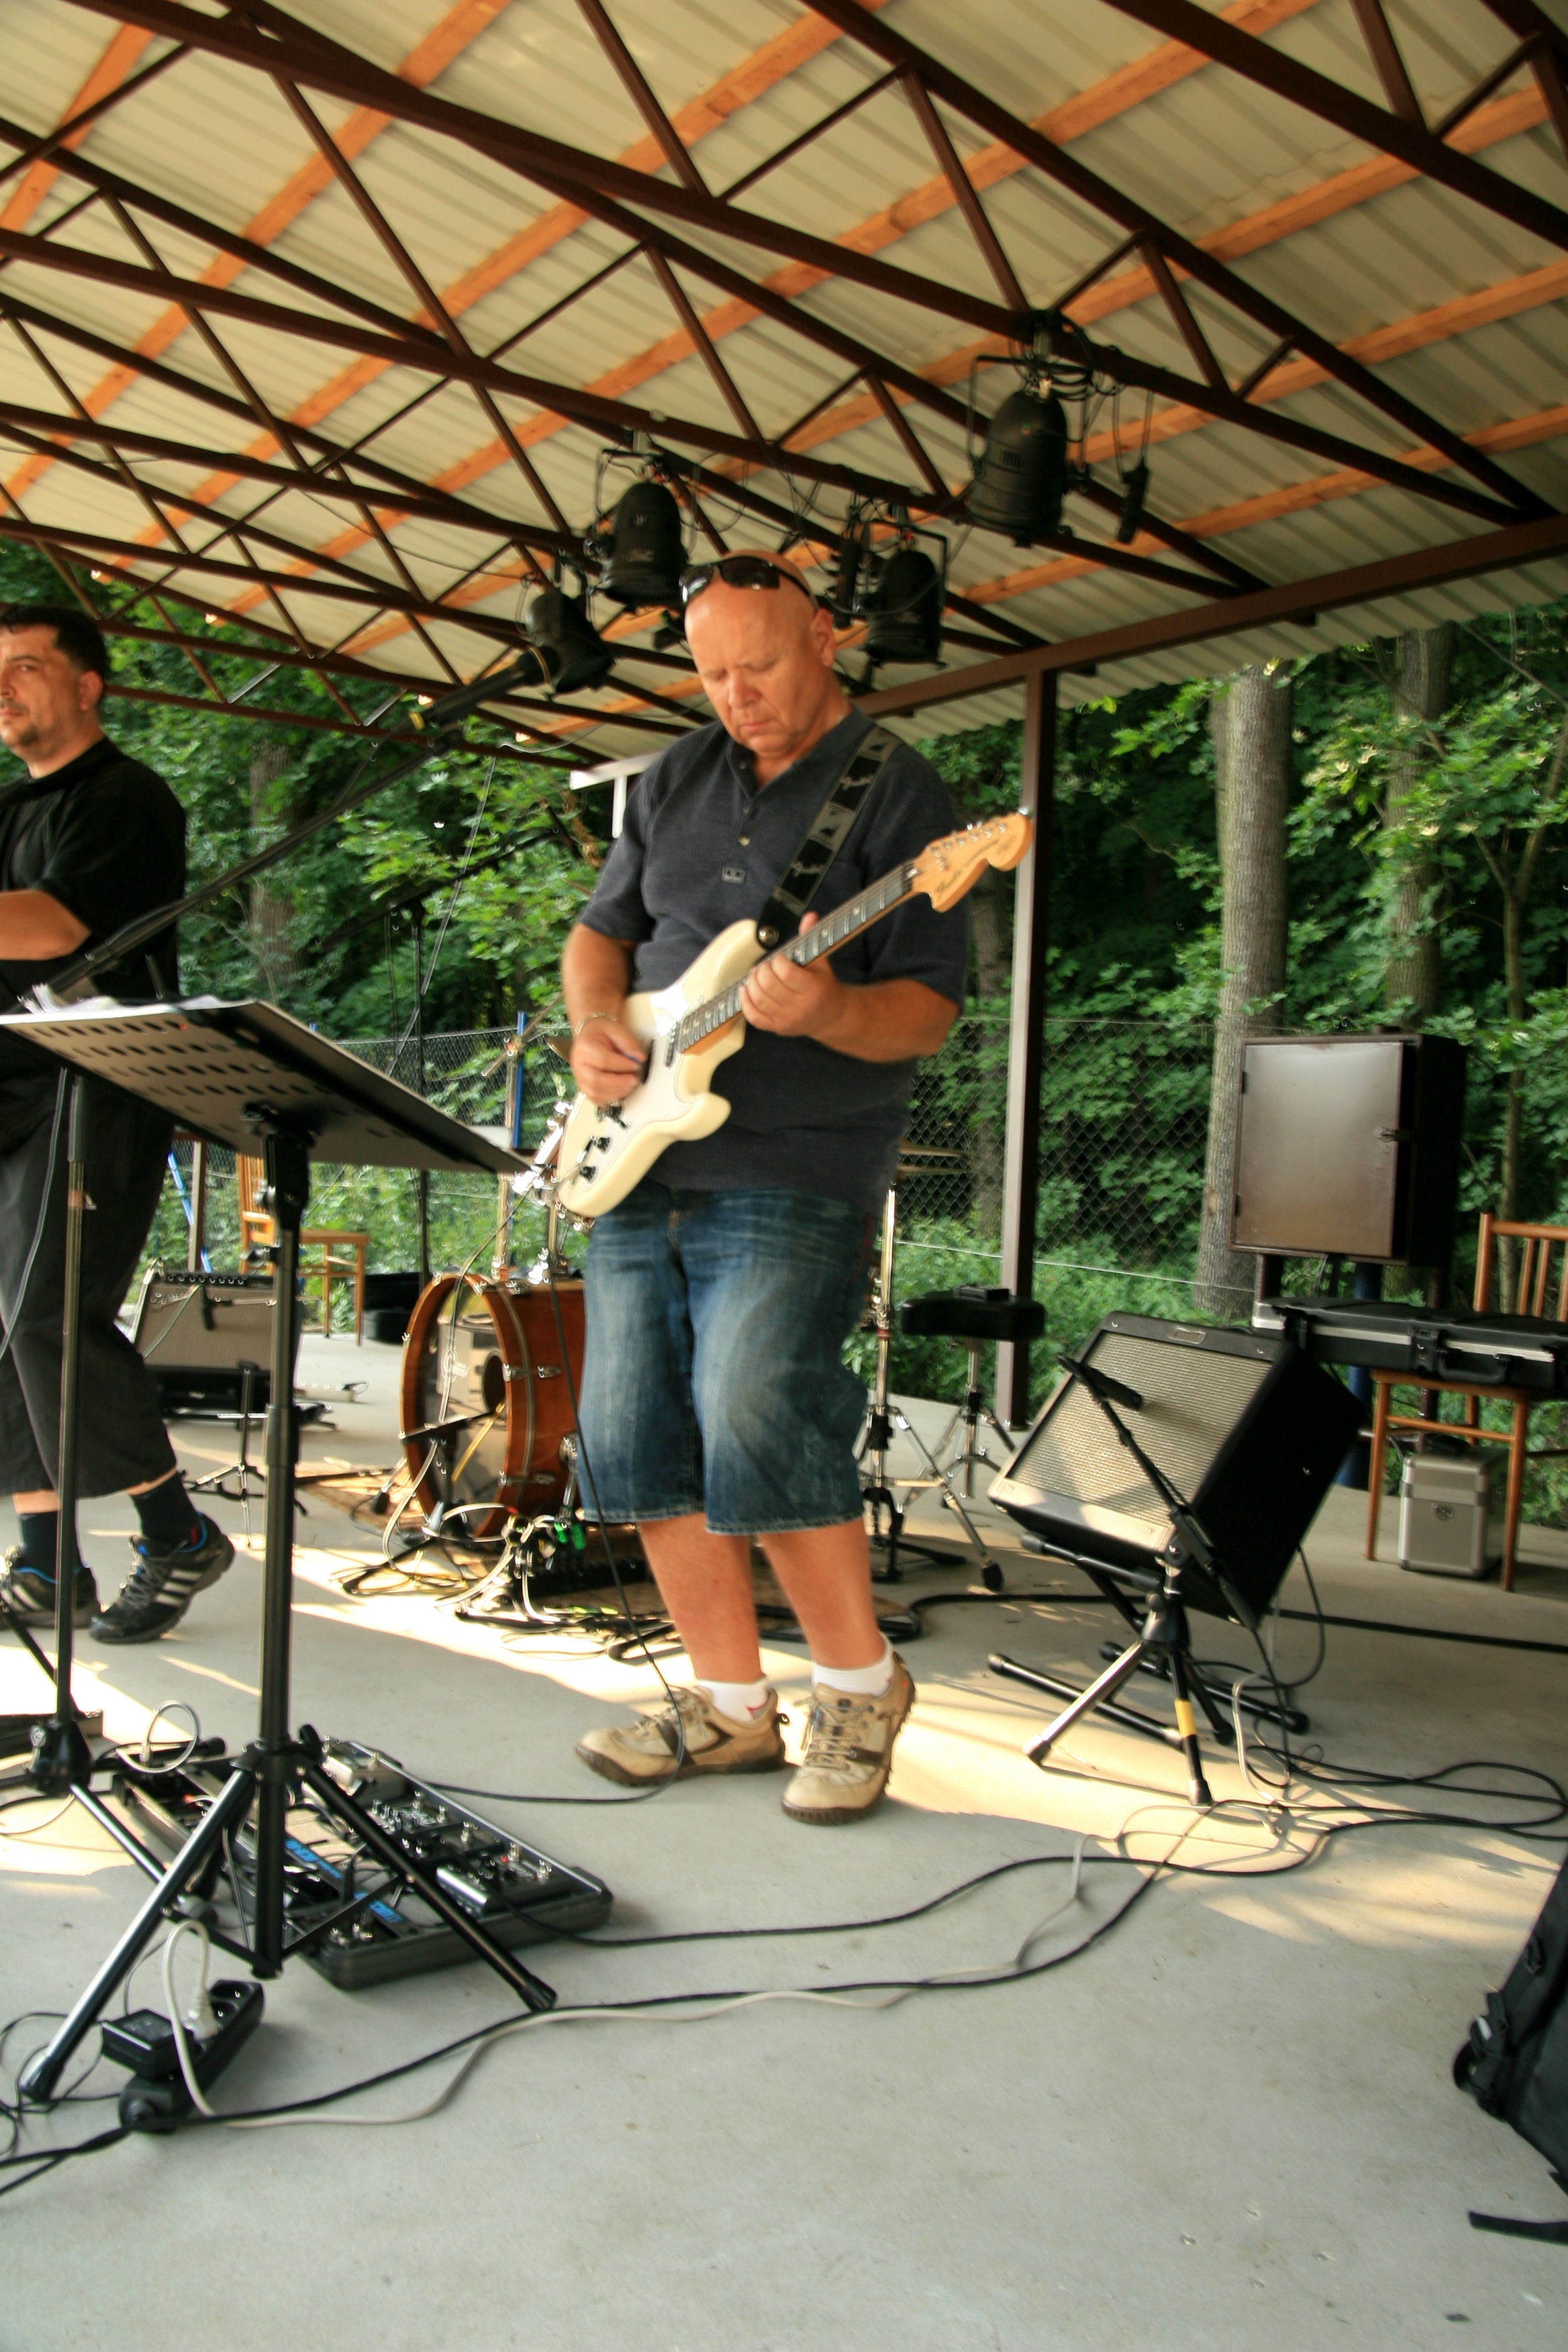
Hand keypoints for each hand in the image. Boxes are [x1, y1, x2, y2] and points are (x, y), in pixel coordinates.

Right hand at [570, 1015, 646, 1104]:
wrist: (590, 1035)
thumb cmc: (601, 1033)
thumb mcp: (615, 1029)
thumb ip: (628, 1042)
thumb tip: (639, 1057)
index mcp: (585, 1046)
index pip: (603, 1060)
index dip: (622, 1065)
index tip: (636, 1064)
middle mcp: (578, 1063)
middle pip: (596, 1080)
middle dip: (619, 1082)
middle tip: (634, 1079)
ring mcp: (579, 1077)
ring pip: (595, 1092)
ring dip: (616, 1092)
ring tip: (630, 1085)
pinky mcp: (584, 1086)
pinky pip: (595, 1098)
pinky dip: (610, 1098)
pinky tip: (621, 1090)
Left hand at [740, 912, 843, 1038]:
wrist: (830, 1017)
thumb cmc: (824, 987)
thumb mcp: (821, 962)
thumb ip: (811, 938)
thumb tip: (810, 916)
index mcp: (813, 989)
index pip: (786, 972)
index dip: (777, 961)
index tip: (780, 958)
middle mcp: (800, 1007)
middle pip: (769, 985)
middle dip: (762, 970)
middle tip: (765, 966)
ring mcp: (787, 1020)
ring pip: (759, 999)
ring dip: (751, 983)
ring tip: (756, 975)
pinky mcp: (776, 1028)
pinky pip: (754, 1017)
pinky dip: (744, 1002)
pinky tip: (745, 990)